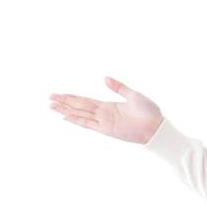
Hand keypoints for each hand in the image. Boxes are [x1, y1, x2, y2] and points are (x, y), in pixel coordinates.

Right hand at [49, 76, 163, 144]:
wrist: (157, 126)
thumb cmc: (149, 111)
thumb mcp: (133, 94)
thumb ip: (118, 87)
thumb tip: (104, 77)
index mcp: (109, 105)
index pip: (86, 100)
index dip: (72, 97)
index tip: (60, 94)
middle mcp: (103, 114)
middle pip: (79, 106)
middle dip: (64, 102)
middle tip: (49, 98)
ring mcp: (103, 122)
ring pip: (80, 114)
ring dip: (65, 110)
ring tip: (51, 106)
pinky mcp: (106, 130)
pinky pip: (88, 124)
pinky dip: (76, 120)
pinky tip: (65, 117)